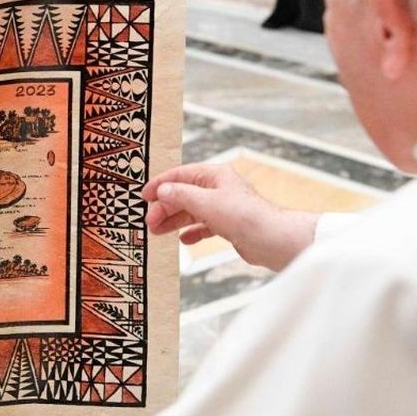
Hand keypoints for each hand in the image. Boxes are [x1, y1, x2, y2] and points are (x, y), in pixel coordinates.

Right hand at [144, 163, 317, 270]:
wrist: (273, 240)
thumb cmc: (245, 217)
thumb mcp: (206, 203)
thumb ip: (181, 195)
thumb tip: (163, 190)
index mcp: (215, 175)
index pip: (180, 175)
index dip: (160, 184)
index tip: (143, 196)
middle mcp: (219, 189)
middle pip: (184, 194)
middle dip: (165, 207)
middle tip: (149, 222)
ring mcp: (223, 207)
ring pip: (191, 211)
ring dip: (174, 220)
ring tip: (157, 232)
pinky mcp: (229, 225)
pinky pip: (203, 226)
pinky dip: (192, 231)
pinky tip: (183, 240)